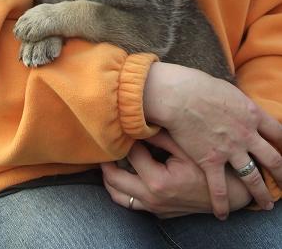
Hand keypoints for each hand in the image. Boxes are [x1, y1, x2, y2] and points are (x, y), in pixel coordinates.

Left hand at [101, 131, 251, 217]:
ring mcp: (153, 208)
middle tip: (104, 143)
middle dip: (106, 161)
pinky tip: (124, 174)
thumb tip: (140, 120)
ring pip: (118, 196)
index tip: (122, 124)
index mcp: (158, 181)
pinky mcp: (158, 213)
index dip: (125, 138)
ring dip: (110, 179)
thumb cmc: (209, 168)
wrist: (229, 194)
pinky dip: (122, 190)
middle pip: (114, 180)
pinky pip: (131, 203)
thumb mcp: (186, 147)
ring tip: (108, 159)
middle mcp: (151, 198)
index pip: (130, 155)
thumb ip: (161, 135)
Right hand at [143, 63, 281, 218]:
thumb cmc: (199, 86)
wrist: (179, 96)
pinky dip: (222, 203)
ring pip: (253, 178)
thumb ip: (238, 104)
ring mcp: (230, 150)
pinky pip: (220, 188)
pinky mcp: (211, 161)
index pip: (278, 132)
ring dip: (262, 194)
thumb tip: (239, 107)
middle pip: (273, 159)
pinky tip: (223, 214)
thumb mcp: (229, 91)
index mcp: (252, 114)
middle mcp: (247, 134)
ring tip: (266, 205)